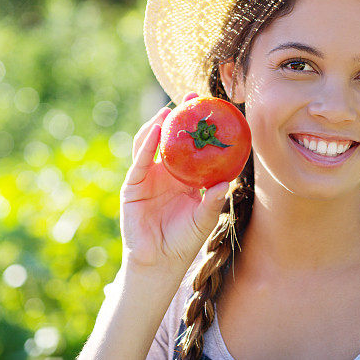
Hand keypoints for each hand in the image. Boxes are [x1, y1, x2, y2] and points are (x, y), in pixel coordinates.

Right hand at [119, 92, 228, 271]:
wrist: (161, 262)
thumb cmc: (185, 241)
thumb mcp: (204, 217)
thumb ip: (213, 200)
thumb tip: (226, 182)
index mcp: (183, 177)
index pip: (190, 146)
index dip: (197, 127)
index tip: (210, 107)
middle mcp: (164, 173)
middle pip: (169, 138)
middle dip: (178, 117)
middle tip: (191, 97)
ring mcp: (147, 178)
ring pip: (150, 144)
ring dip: (158, 126)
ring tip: (169, 111)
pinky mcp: (133, 187)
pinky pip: (140, 162)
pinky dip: (147, 145)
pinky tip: (156, 131)